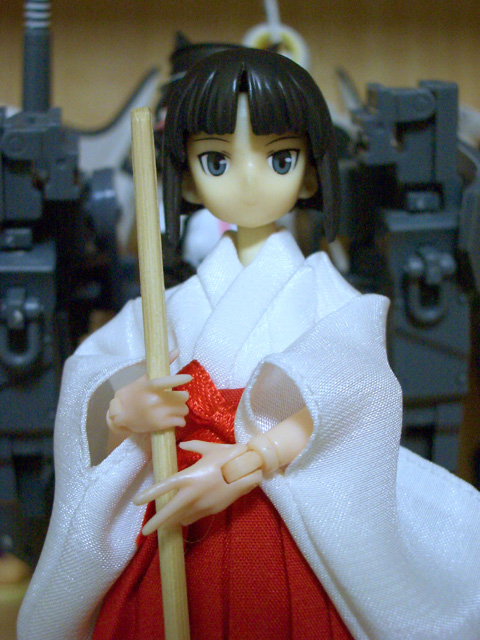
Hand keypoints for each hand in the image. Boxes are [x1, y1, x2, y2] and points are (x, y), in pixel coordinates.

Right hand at [107, 350, 191, 436]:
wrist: (120, 415)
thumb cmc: (133, 394)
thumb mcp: (143, 378)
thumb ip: (162, 365)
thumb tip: (178, 350)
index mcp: (150, 386)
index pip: (168, 381)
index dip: (180, 379)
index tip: (189, 378)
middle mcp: (155, 399)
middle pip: (182, 396)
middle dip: (181, 397)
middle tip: (175, 398)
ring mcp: (158, 413)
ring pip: (183, 409)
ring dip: (181, 409)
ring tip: (174, 408)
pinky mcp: (161, 425)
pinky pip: (181, 421)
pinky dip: (180, 420)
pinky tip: (175, 418)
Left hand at [133, 440, 262, 532]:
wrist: (251, 468)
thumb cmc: (228, 456)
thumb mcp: (210, 449)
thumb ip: (194, 448)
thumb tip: (183, 445)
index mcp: (190, 476)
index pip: (165, 486)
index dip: (150, 494)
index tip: (137, 501)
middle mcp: (194, 492)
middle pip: (171, 510)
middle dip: (158, 521)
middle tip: (145, 532)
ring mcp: (203, 503)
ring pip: (183, 517)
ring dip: (173, 521)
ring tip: (163, 526)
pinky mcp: (213, 509)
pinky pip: (195, 516)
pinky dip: (187, 518)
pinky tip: (182, 520)